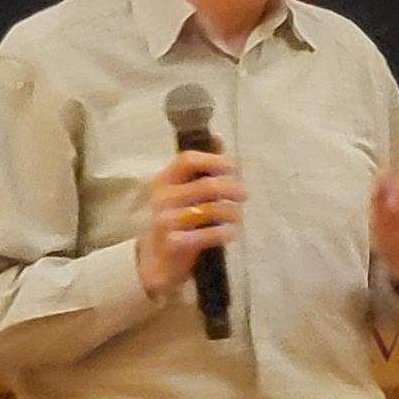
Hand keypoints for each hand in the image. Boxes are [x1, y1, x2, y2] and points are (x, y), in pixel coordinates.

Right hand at [134, 148, 243, 296]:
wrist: (155, 260)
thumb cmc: (173, 220)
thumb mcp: (180, 192)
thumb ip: (198, 169)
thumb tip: (218, 139)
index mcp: (163, 181)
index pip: (187, 160)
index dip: (214, 160)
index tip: (232, 167)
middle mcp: (162, 199)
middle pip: (206, 185)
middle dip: (232, 188)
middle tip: (244, 194)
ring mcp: (166, 221)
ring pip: (211, 210)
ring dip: (233, 212)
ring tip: (239, 216)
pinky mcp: (174, 243)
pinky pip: (208, 234)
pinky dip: (225, 232)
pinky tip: (232, 232)